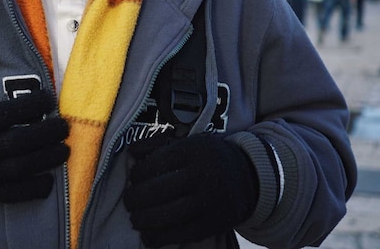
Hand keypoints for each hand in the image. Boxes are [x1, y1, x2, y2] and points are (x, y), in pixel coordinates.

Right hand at [0, 85, 68, 204]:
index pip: (12, 111)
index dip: (36, 104)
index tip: (49, 98)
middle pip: (25, 140)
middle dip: (50, 132)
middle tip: (65, 125)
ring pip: (25, 167)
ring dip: (49, 158)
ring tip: (64, 149)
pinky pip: (15, 194)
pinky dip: (35, 189)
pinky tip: (48, 181)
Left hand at [124, 133, 257, 246]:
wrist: (251, 175)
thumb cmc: (209, 158)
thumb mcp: (189, 142)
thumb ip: (157, 145)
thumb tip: (131, 152)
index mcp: (194, 149)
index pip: (156, 164)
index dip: (138, 175)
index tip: (132, 180)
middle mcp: (203, 173)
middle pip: (159, 190)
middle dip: (136, 199)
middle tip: (129, 202)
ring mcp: (211, 199)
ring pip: (169, 214)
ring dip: (145, 220)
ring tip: (135, 220)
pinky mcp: (216, 222)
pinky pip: (183, 233)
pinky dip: (161, 237)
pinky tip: (149, 236)